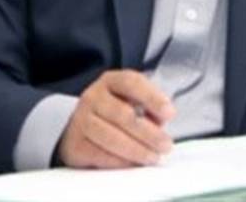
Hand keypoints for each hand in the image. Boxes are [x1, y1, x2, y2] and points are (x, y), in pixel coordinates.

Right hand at [57, 70, 175, 168]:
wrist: (81, 128)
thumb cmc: (114, 114)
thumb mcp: (132, 102)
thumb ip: (148, 109)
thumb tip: (160, 123)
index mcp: (110, 82)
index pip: (131, 83)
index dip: (152, 97)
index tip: (169, 113)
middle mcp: (93, 97)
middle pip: (123, 114)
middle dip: (149, 133)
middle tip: (165, 145)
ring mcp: (81, 120)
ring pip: (111, 137)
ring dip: (137, 150)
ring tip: (153, 157)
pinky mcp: (75, 143)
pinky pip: (100, 155)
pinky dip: (121, 162)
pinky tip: (133, 163)